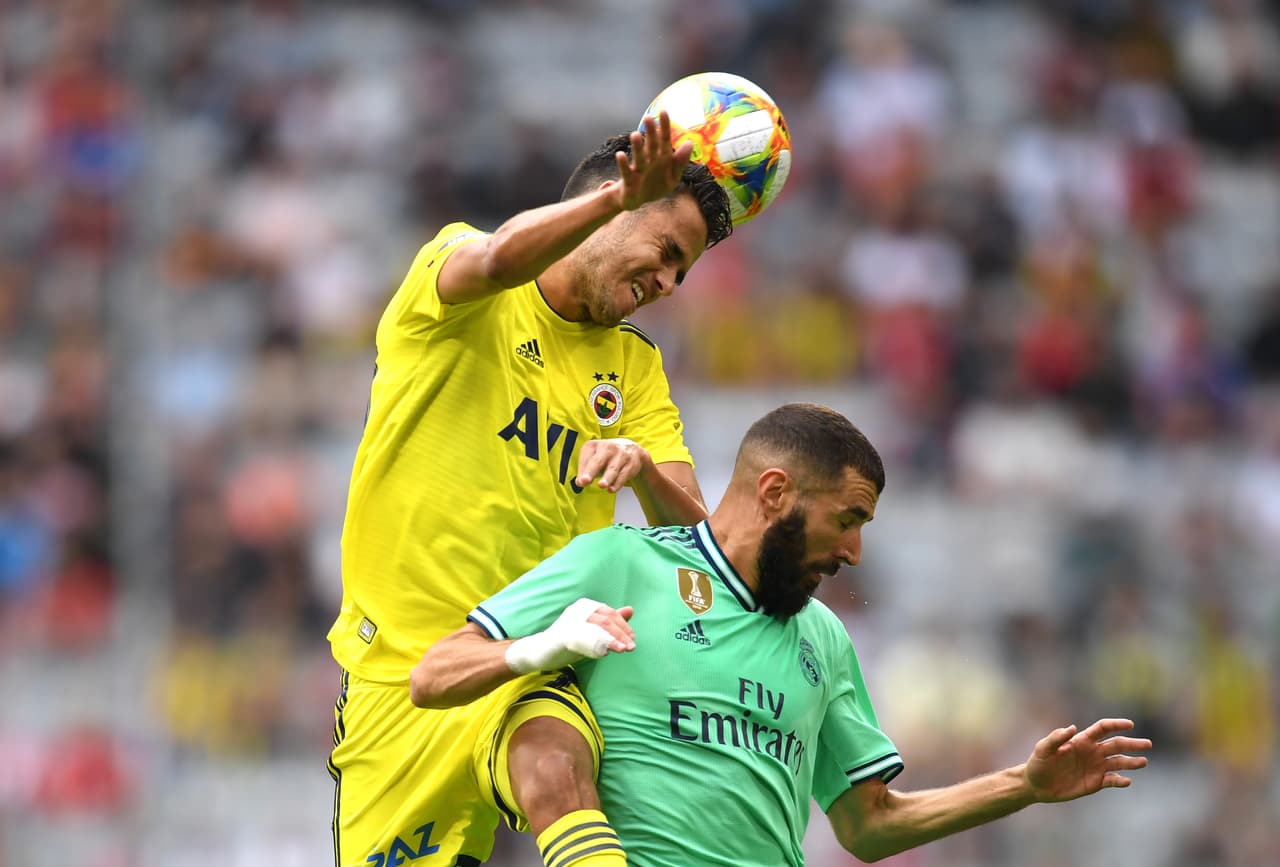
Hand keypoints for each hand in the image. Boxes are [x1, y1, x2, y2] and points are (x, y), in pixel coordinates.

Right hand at [504, 598, 635, 673]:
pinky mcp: (562, 636)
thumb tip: (630, 610)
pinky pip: (583, 639)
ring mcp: (569, 622)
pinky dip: (596, 646)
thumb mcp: (592, 631)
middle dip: (620, 634)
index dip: (623, 626)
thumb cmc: (568, 641)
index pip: (610, 613)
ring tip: (623, 650)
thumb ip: (610, 622)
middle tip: (631, 647)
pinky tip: (605, 653)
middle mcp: (577, 610)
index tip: (632, 639)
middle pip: (605, 620)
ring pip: (596, 628)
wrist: (539, 652)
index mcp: (585, 606)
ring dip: (612, 640)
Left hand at [575, 437, 652, 492]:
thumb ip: (585, 470)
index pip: (586, 458)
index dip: (582, 470)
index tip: (580, 482)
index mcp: (594, 445)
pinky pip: (623, 475)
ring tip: (601, 485)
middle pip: (598, 461)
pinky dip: (617, 483)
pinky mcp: (631, 463)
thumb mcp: (594, 457)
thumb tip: (579, 482)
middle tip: (585, 480)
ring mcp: (621, 455)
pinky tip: (612, 489)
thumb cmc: (607, 455)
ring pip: (612, 468)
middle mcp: (607, 448)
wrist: (631, 448)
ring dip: (607, 478)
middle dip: (591, 471)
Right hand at [610, 111, 693, 211]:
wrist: (637, 201)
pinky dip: (623, 165)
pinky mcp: (629, 182)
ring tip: (635, 135)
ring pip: (639, 157)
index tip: (664, 111)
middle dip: (651, 133)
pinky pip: (626, 172)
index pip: (664, 140)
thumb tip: (690, 143)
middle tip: (648, 118)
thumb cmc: (655, 186)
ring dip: (637, 147)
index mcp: (661, 159)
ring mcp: (639, 171)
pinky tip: (620, 155)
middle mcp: (649, 161)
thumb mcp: (672, 177)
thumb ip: (681, 162)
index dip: (665, 127)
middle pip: (651, 146)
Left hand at [1025, 718, 1151, 802]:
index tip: (1130, 724)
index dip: (1116, 725)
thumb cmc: (1039, 763)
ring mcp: (1096, 767)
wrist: (1037, 785)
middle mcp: (1093, 752)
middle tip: (1147, 744)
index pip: (1103, 729)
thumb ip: (1056, 738)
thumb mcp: (1043, 749)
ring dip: (1132, 762)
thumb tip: (1073, 727)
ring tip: (1143, 762)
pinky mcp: (1096, 783)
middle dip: (1132, 744)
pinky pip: (1112, 781)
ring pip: (1119, 763)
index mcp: (1082, 740)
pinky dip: (1121, 781)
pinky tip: (1127, 781)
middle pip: (1117, 745)